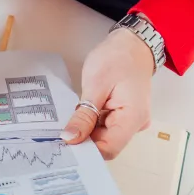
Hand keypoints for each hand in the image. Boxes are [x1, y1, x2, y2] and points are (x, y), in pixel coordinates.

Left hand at [62, 28, 154, 158]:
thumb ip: (84, 115)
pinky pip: (104, 127)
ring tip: (67, 123)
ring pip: (102, 137)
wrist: (132, 43)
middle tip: (58, 135)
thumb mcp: (96, 85)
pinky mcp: (122, 116)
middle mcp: (134, 124)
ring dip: (85, 132)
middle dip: (82, 141)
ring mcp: (129, 121)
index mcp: (133, 118)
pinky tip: (78, 118)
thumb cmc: (117, 58)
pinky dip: (90, 124)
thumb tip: (70, 138)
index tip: (64, 146)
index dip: (86, 151)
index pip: (109, 149)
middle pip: (105, 144)